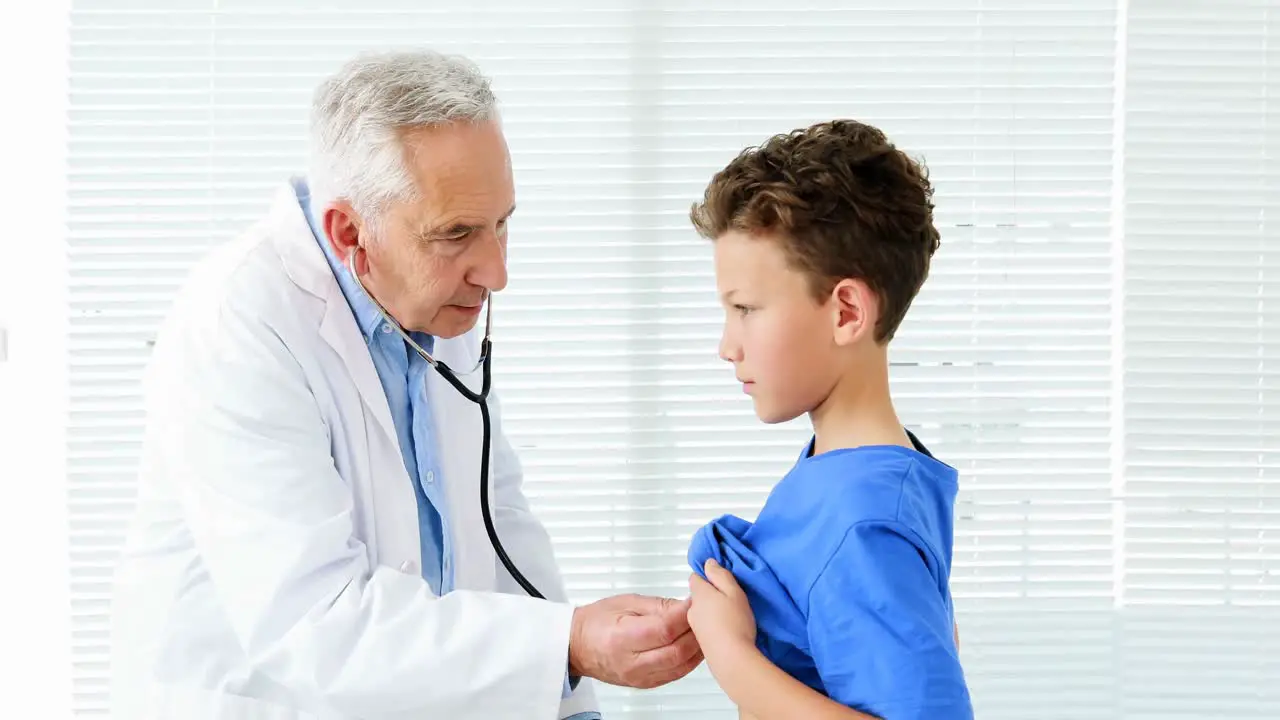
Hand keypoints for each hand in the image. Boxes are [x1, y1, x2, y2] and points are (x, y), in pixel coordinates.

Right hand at [568, 593, 702, 688]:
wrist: (578, 646)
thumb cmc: (597, 621)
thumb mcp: (626, 602)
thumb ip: (658, 605)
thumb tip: (685, 606)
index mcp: (622, 637)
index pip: (664, 629)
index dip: (685, 614)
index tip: (695, 601)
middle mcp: (631, 662)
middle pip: (677, 650)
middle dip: (695, 630)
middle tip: (703, 614)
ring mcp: (639, 676)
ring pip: (681, 665)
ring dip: (697, 647)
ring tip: (702, 629)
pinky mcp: (646, 684)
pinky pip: (676, 674)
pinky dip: (690, 659)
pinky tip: (693, 646)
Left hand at [688, 558, 756, 658]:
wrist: (732, 660)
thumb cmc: (735, 622)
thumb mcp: (733, 591)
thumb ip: (720, 575)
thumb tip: (708, 563)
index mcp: (699, 594)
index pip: (696, 577)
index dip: (708, 576)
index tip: (722, 580)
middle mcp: (692, 610)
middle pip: (699, 596)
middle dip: (712, 595)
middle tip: (731, 599)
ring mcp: (695, 628)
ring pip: (703, 612)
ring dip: (714, 612)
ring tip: (733, 617)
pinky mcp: (702, 643)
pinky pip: (707, 627)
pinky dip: (716, 626)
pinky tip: (730, 631)